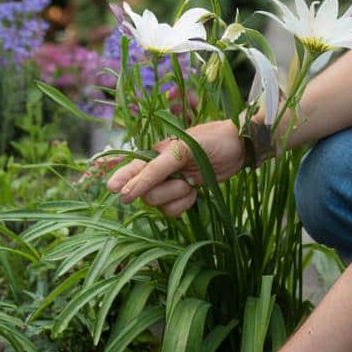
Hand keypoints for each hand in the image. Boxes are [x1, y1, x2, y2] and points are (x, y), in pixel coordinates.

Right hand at [105, 119, 245, 216]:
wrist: (238, 148)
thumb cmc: (210, 141)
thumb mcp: (182, 149)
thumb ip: (155, 170)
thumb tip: (128, 191)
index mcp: (153, 155)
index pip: (130, 171)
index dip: (121, 181)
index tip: (113, 190)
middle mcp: (157, 172)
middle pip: (144, 194)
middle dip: (165, 191)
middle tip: (183, 181)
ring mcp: (169, 186)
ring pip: (158, 204)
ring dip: (177, 197)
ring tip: (192, 184)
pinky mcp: (181, 196)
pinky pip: (172, 211)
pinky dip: (184, 205)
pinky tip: (195, 192)